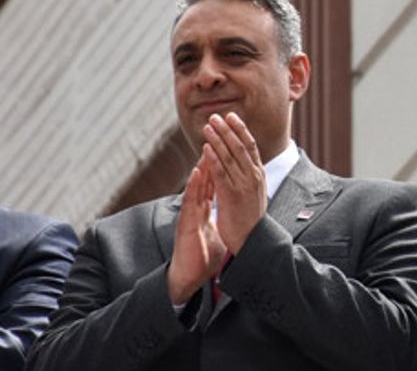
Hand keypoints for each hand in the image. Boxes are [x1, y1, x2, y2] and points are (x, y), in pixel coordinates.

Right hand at [166, 157, 226, 303]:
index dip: (222, 168)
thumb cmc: (203, 257)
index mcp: (205, 211)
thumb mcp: (216, 234)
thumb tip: (230, 215)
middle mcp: (197, 209)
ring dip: (201, 167)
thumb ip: (220, 221)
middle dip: (212, 160)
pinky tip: (195, 174)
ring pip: (196, 187)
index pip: (215, 184)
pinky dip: (193, 187)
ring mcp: (190, 215)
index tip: (230, 150)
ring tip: (206, 147)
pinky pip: (189, 202)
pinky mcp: (185, 224)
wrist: (189, 277)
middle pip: (205, 181)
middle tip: (218, 140)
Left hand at [202, 113, 267, 252]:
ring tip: (207, 125)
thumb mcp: (254, 194)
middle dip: (228, 129)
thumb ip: (249, 179)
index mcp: (258, 175)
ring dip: (218, 138)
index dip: (241, 130)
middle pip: (240, 146)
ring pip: (229, 155)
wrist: (252, 240)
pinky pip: (221, 172)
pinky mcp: (231, 194)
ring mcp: (243, 184)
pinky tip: (205, 147)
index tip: (231, 117)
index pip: (250, 146)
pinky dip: (213, 157)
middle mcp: (253, 176)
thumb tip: (244, 166)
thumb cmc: (250, 220)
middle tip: (216, 115)